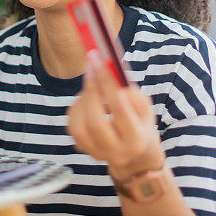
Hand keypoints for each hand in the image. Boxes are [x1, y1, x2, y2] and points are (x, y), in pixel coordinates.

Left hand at [67, 51, 165, 181]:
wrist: (133, 148)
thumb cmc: (138, 119)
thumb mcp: (143, 106)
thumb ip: (132, 92)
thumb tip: (113, 75)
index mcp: (136, 140)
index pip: (119, 108)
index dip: (108, 82)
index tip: (100, 60)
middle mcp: (116, 153)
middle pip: (96, 122)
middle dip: (91, 91)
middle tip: (90, 65)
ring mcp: (97, 154)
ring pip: (80, 126)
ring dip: (83, 99)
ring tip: (92, 84)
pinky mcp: (83, 149)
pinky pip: (72, 126)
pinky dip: (77, 107)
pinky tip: (87, 99)